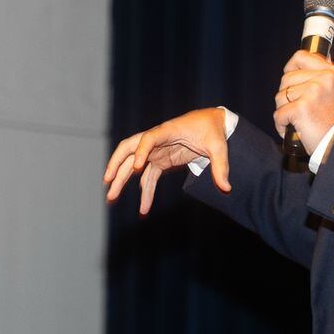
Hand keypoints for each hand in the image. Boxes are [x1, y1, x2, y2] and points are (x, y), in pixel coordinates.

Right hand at [104, 107, 230, 214]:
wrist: (212, 124)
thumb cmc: (213, 130)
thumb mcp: (219, 146)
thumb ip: (221, 166)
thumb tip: (226, 188)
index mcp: (168, 131)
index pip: (148, 138)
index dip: (141, 152)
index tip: (138, 168)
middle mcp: (156, 140)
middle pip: (128, 149)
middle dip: (116, 164)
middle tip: (107, 181)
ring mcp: (156, 152)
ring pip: (133, 166)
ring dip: (122, 181)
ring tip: (111, 198)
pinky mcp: (161, 161)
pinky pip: (148, 178)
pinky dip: (144, 192)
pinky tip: (143, 209)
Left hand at [273, 51, 333, 151]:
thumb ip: (320, 78)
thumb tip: (296, 69)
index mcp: (332, 73)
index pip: (302, 56)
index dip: (291, 67)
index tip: (289, 76)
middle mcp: (324, 79)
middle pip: (286, 78)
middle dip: (285, 95)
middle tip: (295, 108)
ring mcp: (312, 92)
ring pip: (280, 96)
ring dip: (283, 110)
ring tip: (295, 120)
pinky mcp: (301, 108)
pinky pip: (279, 114)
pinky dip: (281, 124)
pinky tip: (290, 129)